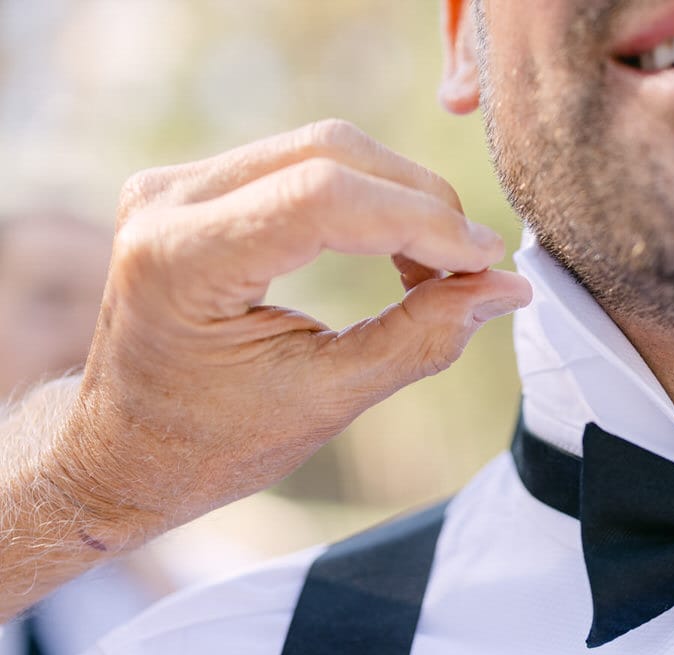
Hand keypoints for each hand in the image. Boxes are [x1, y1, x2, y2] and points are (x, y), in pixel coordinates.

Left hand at [48, 119, 531, 548]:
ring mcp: (177, 184)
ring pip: (325, 146)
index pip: (322, 199)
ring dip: (402, 197)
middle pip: (330, 152)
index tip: (485, 261)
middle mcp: (168, 202)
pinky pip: (305, 161)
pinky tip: (399, 251)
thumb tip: (507, 288)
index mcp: (180, 262)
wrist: (126, 447)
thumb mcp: (327, 401)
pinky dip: (370, 198)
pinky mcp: (198, 184)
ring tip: (438, 270)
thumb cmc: (215, 442)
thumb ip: (419, 339)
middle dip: (421, 202)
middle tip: (475, 268)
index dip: (420, 221)